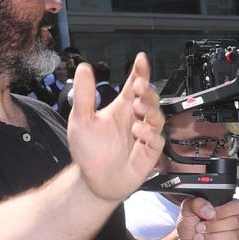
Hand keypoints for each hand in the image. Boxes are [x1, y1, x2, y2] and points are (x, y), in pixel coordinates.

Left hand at [67, 55, 161, 200]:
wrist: (93, 180)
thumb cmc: (89, 150)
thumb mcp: (81, 119)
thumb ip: (85, 94)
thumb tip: (84, 69)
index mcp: (121, 108)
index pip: (134, 85)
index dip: (140, 72)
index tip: (141, 59)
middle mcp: (135, 119)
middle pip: (150, 99)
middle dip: (148, 90)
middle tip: (139, 86)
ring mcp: (143, 136)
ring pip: (157, 117)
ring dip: (149, 110)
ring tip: (137, 108)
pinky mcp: (148, 153)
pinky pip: (156, 141)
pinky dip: (149, 134)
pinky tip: (138, 131)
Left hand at [173, 198, 238, 239]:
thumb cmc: (190, 226)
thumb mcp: (188, 209)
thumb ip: (197, 204)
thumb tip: (211, 212)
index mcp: (229, 208)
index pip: (236, 206)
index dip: (223, 211)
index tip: (208, 216)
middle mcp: (237, 221)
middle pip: (234, 222)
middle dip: (213, 227)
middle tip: (199, 229)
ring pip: (233, 237)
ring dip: (212, 238)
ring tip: (199, 239)